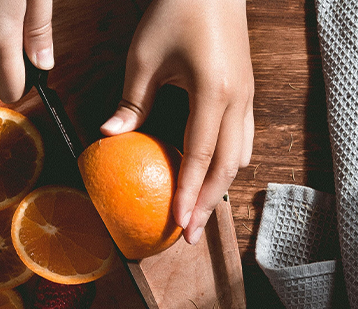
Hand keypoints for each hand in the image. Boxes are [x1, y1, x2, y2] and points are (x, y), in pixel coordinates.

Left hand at [101, 0, 254, 244]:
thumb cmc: (177, 9)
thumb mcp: (144, 55)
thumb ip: (132, 101)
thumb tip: (109, 138)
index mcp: (213, 92)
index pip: (201, 156)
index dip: (190, 194)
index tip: (179, 224)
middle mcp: (238, 101)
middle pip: (227, 168)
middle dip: (210, 205)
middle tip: (192, 235)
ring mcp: (248, 99)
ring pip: (241, 157)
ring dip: (222, 188)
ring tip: (202, 211)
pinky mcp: (248, 94)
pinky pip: (244, 140)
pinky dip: (230, 165)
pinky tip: (214, 175)